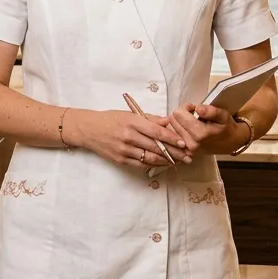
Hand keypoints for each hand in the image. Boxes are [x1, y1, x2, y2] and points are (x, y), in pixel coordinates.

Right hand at [70, 110, 191, 168]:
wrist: (89, 130)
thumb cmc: (111, 119)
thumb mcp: (130, 114)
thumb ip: (150, 119)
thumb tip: (169, 122)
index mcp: (132, 122)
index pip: (156, 132)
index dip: (172, 138)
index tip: (184, 143)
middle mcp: (128, 137)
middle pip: (156, 147)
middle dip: (174, 152)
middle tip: (188, 156)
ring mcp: (124, 150)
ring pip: (150, 158)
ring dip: (167, 161)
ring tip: (180, 161)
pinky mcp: (121, 160)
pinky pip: (141, 164)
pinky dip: (154, 164)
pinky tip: (164, 163)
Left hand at [170, 104, 251, 156]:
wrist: (230, 142)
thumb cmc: (226, 127)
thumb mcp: (223, 115)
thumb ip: (211, 111)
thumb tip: (198, 108)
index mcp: (200, 134)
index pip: (178, 114)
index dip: (186, 107)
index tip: (194, 108)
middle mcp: (192, 143)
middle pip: (173, 120)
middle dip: (181, 114)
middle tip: (192, 114)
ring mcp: (188, 149)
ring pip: (171, 128)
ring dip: (179, 122)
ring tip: (191, 122)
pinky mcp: (186, 151)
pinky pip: (174, 136)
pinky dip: (178, 130)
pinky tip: (188, 128)